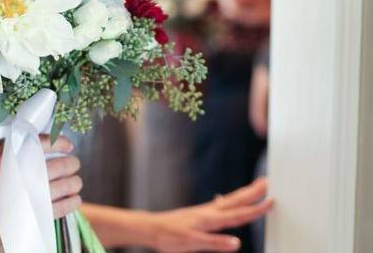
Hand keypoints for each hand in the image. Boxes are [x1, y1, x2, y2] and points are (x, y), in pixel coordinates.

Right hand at [0, 135, 81, 248]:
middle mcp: (25, 174)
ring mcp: (33, 195)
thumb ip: (18, 146)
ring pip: (68, 185)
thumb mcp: (0, 161)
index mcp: (15, 158)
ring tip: (75, 182)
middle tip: (74, 164)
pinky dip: (74, 200)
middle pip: (62, 164)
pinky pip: (66, 205)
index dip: (62, 142)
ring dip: (75, 182)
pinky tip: (74, 198)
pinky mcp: (38, 214)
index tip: (69, 146)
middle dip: (73, 164)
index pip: (45, 143)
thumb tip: (48, 138)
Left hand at [135, 178, 272, 251]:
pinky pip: (220, 204)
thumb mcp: (193, 243)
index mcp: (210, 219)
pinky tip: (227, 201)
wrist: (151, 228)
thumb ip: (215, 243)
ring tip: (256, 186)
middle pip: (236, 200)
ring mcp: (204, 211)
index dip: (256, 209)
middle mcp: (209, 212)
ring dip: (244, 194)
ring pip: (229, 200)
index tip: (272, 201)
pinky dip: (230, 200)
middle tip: (268, 181)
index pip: (238, 214)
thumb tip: (237, 243)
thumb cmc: (170, 237)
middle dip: (253, 192)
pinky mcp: (199, 213)